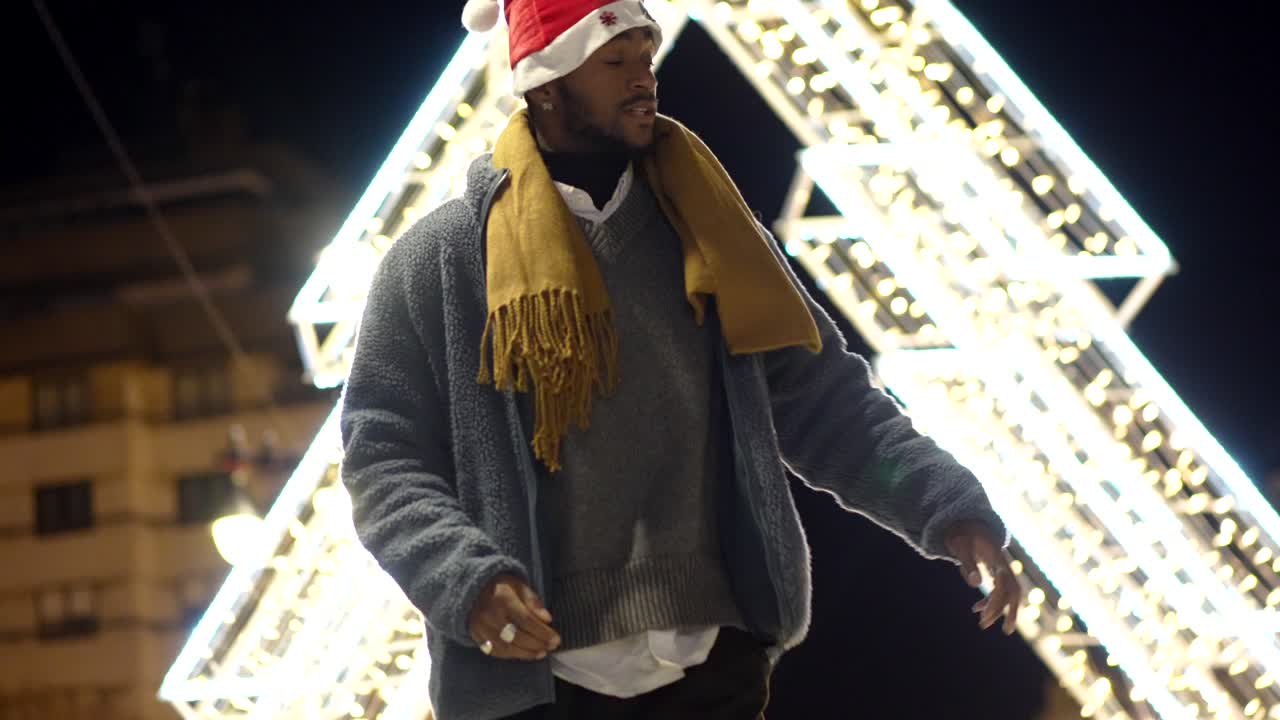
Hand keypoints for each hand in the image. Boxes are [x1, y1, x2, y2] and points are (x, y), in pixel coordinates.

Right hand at [468, 573, 560, 659]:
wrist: (472, 589)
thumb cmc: (501, 586)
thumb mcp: (519, 585)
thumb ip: (533, 601)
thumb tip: (547, 619)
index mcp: (502, 599)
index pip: (526, 620)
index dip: (542, 632)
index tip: (556, 639)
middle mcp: (489, 616)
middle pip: (517, 636)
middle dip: (537, 643)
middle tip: (552, 647)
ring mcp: (481, 628)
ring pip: (506, 647)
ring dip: (526, 653)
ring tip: (541, 653)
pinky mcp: (476, 637)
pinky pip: (495, 651)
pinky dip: (512, 655)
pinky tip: (524, 654)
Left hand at [944, 520, 1021, 634]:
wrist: (965, 521)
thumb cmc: (961, 533)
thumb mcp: (960, 546)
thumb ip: (968, 564)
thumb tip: (976, 584)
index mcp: (997, 557)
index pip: (1002, 584)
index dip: (996, 601)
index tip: (985, 616)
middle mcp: (1003, 564)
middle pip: (1014, 590)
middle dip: (1011, 611)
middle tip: (1005, 630)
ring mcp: (1001, 567)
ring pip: (1009, 592)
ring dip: (1000, 609)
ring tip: (984, 623)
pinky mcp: (996, 570)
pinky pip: (999, 589)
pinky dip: (990, 601)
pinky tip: (976, 608)